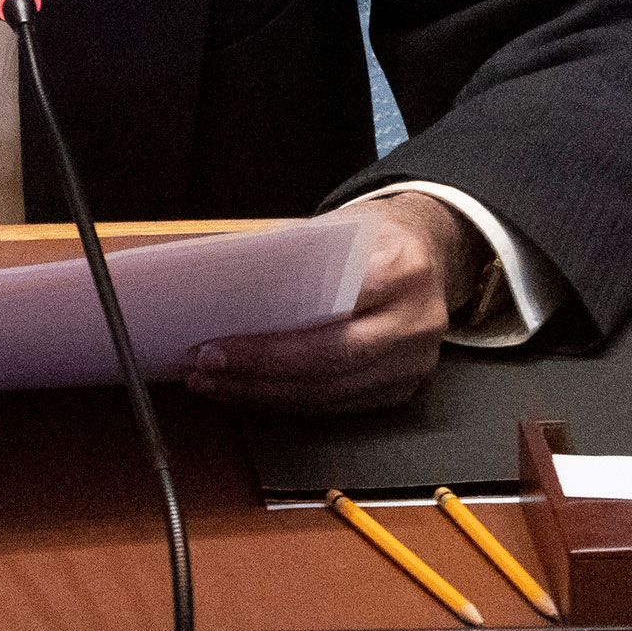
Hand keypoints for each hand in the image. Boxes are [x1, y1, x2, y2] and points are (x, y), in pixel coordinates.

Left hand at [184, 190, 472, 411]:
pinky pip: (336, 405)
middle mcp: (418, 319)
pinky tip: (250, 390)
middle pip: (330, 359)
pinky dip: (287, 401)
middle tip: (205, 365)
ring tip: (214, 381)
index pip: (333, 310)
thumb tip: (224, 293)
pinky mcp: (402, 388)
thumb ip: (291, 256)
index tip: (217, 342)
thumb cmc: (371, 237)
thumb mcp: (335, 225)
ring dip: (263, 392)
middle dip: (259, 369)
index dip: (271, 337)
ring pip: (329, 392)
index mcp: (403, 268)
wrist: (426, 251)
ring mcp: (415, 361)